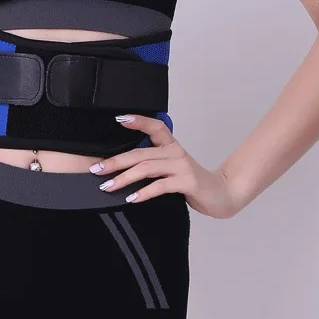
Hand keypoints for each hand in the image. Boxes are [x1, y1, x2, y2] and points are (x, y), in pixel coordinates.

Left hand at [90, 114, 239, 218]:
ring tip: (108, 186)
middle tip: (96, 169)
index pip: (155, 126)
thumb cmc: (191, 183)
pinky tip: (132, 198)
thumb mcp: (171, 168)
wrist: (222, 194)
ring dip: (124, 178)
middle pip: (140, 153)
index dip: (138, 121)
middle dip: (115, 162)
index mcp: (171, 146)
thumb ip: (153, 164)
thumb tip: (122, 168)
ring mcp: (181, 166)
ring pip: (146, 168)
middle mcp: (175, 152)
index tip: (118, 119)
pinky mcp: (187, 182)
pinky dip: (144, 192)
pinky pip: (160, 186)